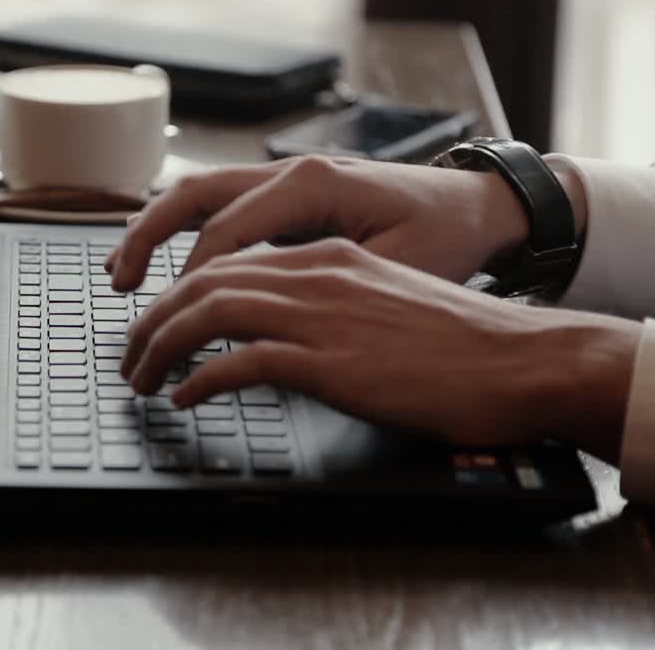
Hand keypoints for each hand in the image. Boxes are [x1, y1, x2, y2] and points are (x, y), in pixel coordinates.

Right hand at [107, 154, 534, 290]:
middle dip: (148, 240)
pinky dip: (183, 232)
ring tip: (123, 274)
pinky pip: (219, 206)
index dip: (193, 280)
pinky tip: (165, 263)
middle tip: (120, 286)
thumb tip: (259, 314)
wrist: (476, 207)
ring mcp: (284, 179)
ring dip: (155, 232)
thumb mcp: (391, 265)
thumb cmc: (444, 236)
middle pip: (194, 196)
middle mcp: (289, 172)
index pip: (226, 230)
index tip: (175, 321)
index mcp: (312, 184)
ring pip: (198, 195)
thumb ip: (324, 284)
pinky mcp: (286, 196)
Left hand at [121, 238, 638, 460]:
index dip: (180, 292)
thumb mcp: (387, 309)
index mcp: (331, 257)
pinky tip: (185, 397)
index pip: (231, 260)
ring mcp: (324, 313)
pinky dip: (202, 377)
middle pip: (206, 280)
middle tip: (129, 355)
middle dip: (153, 318)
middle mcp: (319, 272)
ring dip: (162, 346)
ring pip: (211, 311)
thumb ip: (333, 312)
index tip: (156, 322)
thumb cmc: (466, 345)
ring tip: (140, 378)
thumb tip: (288, 342)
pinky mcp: (333, 359)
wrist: (525, 359)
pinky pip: (242, 360)